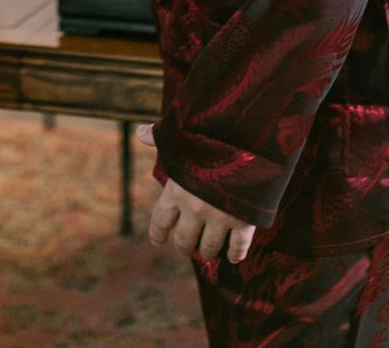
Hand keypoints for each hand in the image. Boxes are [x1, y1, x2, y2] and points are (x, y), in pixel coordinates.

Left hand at [138, 124, 256, 262]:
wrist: (249, 139)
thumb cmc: (211, 135)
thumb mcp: (182, 136)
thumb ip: (162, 138)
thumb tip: (140, 132)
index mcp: (176, 190)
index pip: (160, 222)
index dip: (158, 233)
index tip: (158, 240)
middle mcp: (195, 208)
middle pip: (184, 241)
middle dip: (185, 246)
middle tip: (187, 247)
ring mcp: (220, 217)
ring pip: (210, 248)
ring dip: (208, 251)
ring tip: (209, 250)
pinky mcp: (244, 221)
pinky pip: (238, 246)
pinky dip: (236, 254)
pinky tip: (234, 257)